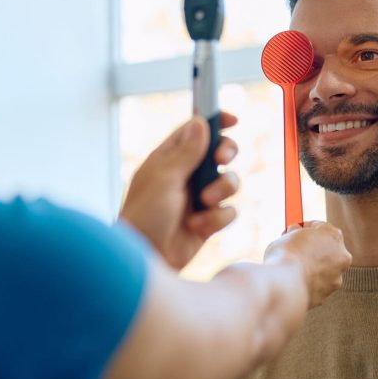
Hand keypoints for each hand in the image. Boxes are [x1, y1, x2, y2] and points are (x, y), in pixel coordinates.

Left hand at [120, 112, 239, 269]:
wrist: (146, 258)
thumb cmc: (145, 215)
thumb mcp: (164, 178)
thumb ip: (186, 152)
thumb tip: (200, 121)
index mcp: (170, 158)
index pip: (195, 131)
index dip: (215, 122)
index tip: (233, 120)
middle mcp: (187, 175)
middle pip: (220, 152)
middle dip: (226, 154)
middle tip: (220, 160)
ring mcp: (199, 198)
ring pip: (230, 181)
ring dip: (222, 190)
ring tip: (204, 203)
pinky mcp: (209, 221)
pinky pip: (229, 212)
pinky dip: (217, 218)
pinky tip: (197, 227)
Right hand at [264, 221, 351, 307]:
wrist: (284, 284)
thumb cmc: (285, 256)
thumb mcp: (287, 235)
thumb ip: (295, 234)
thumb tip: (293, 234)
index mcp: (333, 235)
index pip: (319, 227)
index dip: (304, 229)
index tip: (294, 231)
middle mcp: (341, 256)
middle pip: (325, 249)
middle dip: (310, 249)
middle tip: (292, 249)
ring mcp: (336, 277)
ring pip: (321, 270)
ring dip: (309, 268)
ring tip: (289, 268)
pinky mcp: (326, 295)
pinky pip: (315, 285)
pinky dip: (306, 283)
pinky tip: (292, 281)